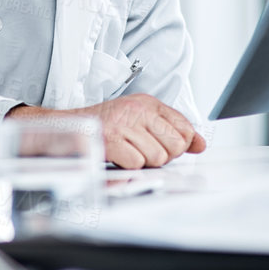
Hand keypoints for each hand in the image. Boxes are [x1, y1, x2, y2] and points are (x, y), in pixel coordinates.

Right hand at [11, 94, 205, 169]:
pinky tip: (117, 157)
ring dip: (143, 162)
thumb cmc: (106, 126)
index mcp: (148, 103)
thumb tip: (201, 144)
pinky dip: (128, 167)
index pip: (185, 128)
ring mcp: (124, 124)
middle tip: (141, 150)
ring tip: (127, 152)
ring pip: (158, 158)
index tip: (164, 146)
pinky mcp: (111, 140)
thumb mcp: (141, 120)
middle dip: (162, 156)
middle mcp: (138, 109)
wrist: (67, 127)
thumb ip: (173, 131)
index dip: (179, 144)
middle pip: (175, 146)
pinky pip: (137, 164)